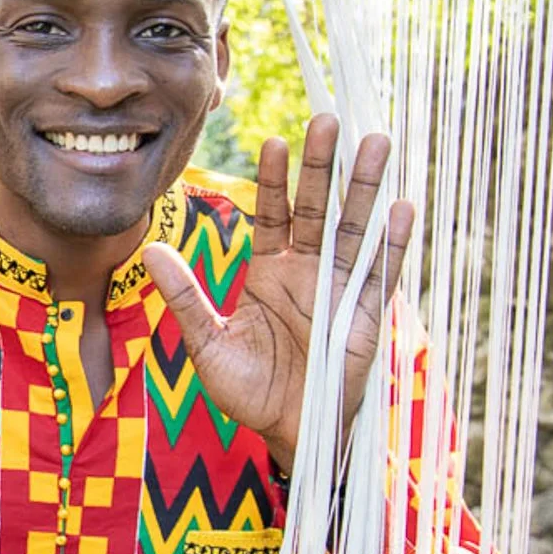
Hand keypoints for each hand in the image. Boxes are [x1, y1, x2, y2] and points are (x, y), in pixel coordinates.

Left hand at [143, 114, 413, 468]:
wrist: (286, 433)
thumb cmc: (249, 391)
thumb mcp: (207, 342)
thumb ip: (185, 296)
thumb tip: (150, 250)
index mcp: (270, 272)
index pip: (274, 214)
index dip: (275, 179)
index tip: (273, 140)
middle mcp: (308, 272)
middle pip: (318, 208)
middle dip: (321, 166)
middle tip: (326, 119)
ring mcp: (340, 290)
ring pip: (354, 228)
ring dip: (364, 187)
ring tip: (374, 141)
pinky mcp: (365, 316)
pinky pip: (381, 274)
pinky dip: (393, 242)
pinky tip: (402, 206)